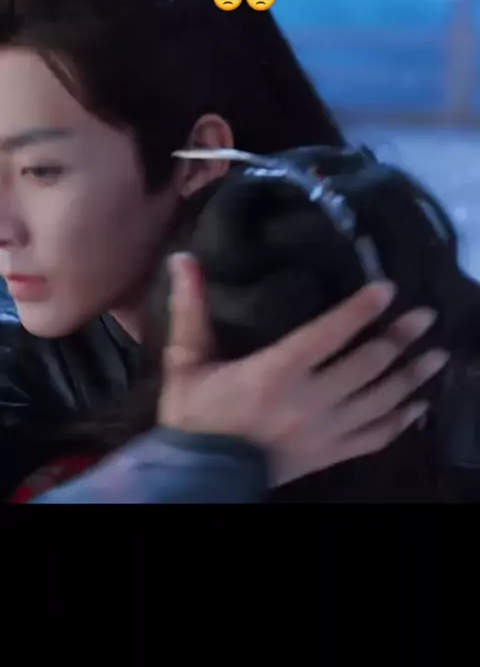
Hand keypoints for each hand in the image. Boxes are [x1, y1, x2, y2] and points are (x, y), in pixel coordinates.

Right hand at [158, 253, 448, 486]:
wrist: (198, 476)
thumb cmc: (194, 414)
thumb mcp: (186, 360)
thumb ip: (189, 309)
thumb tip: (183, 258)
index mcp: (274, 373)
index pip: (327, 334)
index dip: (360, 310)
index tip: (388, 288)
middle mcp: (308, 401)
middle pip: (366, 365)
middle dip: (400, 338)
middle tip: (426, 316)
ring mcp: (324, 431)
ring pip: (380, 401)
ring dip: (412, 377)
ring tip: (438, 355)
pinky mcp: (330, 454)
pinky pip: (375, 438)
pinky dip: (401, 422)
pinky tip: (419, 406)